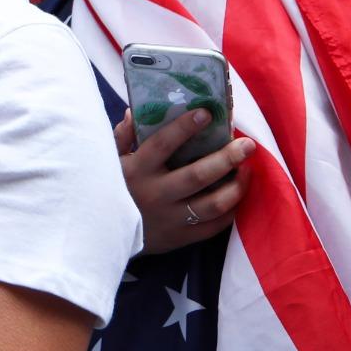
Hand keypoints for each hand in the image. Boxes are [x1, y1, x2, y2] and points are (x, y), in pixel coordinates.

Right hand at [113, 109, 255, 252]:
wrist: (102, 237)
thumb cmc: (110, 190)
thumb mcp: (109, 161)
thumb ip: (122, 137)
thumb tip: (135, 112)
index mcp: (137, 170)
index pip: (163, 144)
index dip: (185, 127)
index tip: (207, 113)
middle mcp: (156, 194)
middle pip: (198, 175)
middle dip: (227, 158)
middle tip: (248, 144)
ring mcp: (170, 219)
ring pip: (212, 204)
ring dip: (236, 186)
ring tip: (248, 170)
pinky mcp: (179, 238)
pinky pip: (212, 227)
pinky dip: (230, 211)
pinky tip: (237, 195)